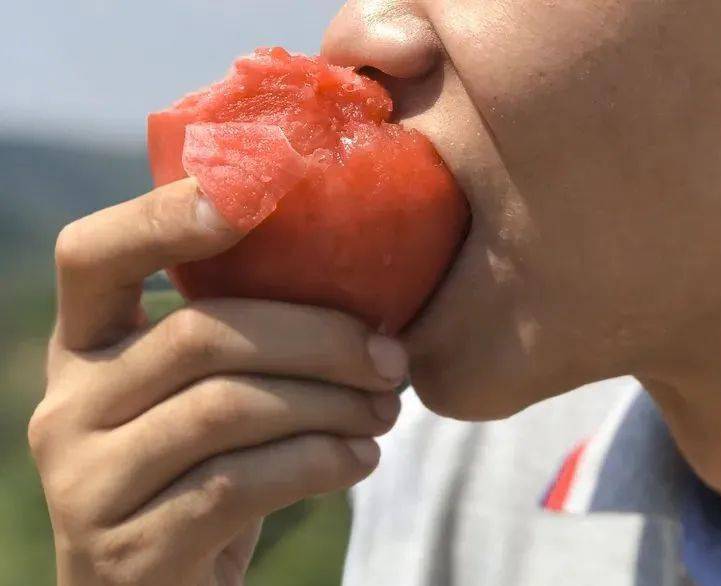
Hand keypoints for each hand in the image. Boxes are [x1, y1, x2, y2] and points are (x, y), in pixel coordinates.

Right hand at [29, 178, 405, 585]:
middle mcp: (67, 405)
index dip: (166, 215)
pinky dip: (318, 463)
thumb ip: (239, 336)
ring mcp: (86, 482)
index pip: (93, 255)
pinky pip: (240, 484)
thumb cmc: (202, 467)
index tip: (256, 193)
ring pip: (228, 408)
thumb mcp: (202, 393)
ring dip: (329, 403)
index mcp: (85, 345)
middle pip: (202, 336)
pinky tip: (362, 457)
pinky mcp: (129, 549)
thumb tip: (364, 286)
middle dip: (317, 338)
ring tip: (386, 408)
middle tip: (389, 356)